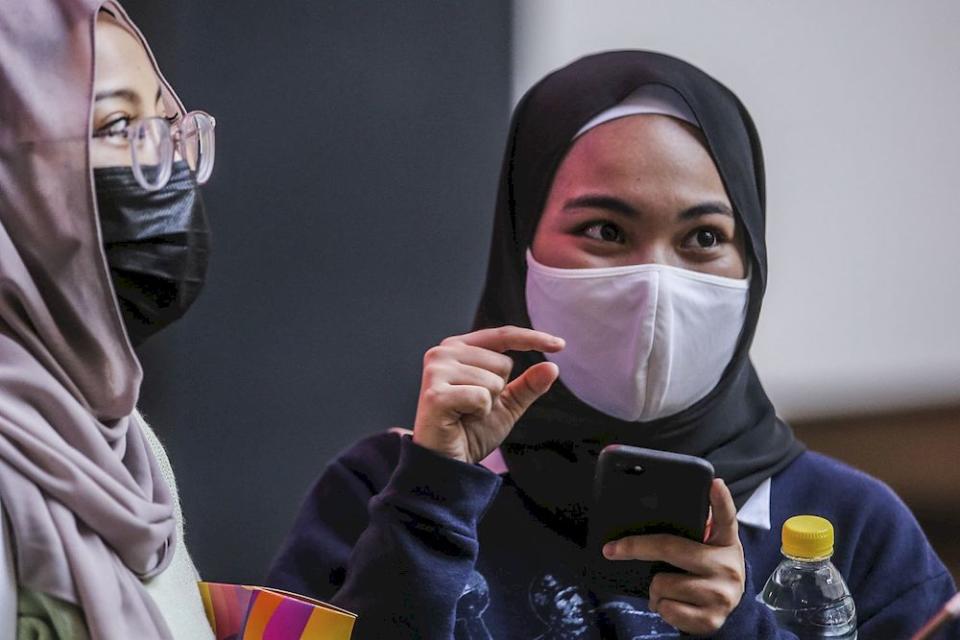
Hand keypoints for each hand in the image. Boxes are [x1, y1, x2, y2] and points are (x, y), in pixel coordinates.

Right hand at [412, 326, 563, 463]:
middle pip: (503, 362)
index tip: (561, 345)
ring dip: (488, 404)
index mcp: (459, 348)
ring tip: (465, 413)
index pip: (503, 335)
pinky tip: (460, 419)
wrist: (447, 462)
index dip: (533, 338)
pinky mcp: (435, 393)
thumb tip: (553, 367)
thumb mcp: (507, 405)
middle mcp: (444, 352)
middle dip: (498, 391)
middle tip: (474, 407)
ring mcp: (436, 370)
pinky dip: (479, 413)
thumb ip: (528, 385)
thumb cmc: (471, 430)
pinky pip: (481, 397)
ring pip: (494, 381)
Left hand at [602, 479, 744, 635]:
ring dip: (654, 588)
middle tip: (612, 549)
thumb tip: (657, 505)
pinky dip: (660, 608)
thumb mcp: (711, 548)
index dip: (721, 500)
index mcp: (726, 543)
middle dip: (634, 548)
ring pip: (661, 583)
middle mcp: (727, 566)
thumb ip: (696, 529)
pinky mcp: (711, 619)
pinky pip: (665, 609)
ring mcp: (721, 594)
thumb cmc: (709, 571)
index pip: (726, 517)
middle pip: (669, 548)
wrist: (732, 613)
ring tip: (666, 588)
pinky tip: (672, 604)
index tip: (714, 482)